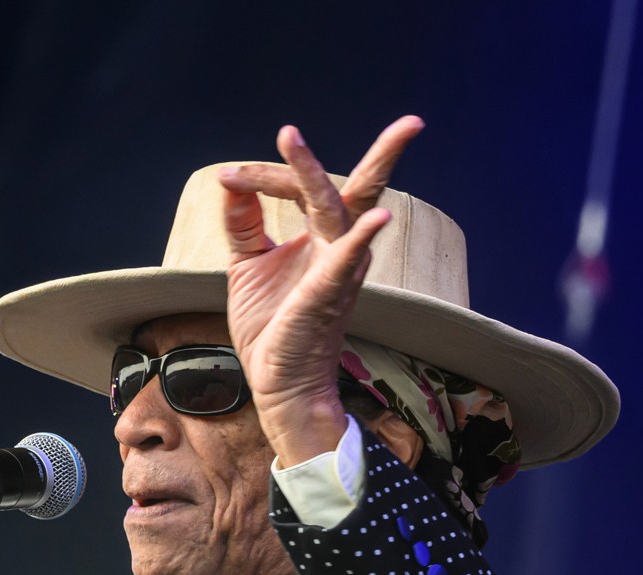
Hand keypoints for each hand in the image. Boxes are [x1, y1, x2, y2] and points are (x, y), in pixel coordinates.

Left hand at [219, 117, 423, 468]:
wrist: (277, 383)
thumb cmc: (271, 328)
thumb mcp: (247, 267)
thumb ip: (243, 224)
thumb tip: (231, 183)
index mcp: (321, 238)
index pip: (303, 188)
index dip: (265, 175)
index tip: (229, 176)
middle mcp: (337, 248)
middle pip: (360, 190)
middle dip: (386, 154)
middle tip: (413, 123)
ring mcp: (336, 270)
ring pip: (343, 212)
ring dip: (315, 175)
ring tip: (293, 138)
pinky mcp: (327, 295)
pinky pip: (346, 263)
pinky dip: (361, 241)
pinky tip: (379, 221)